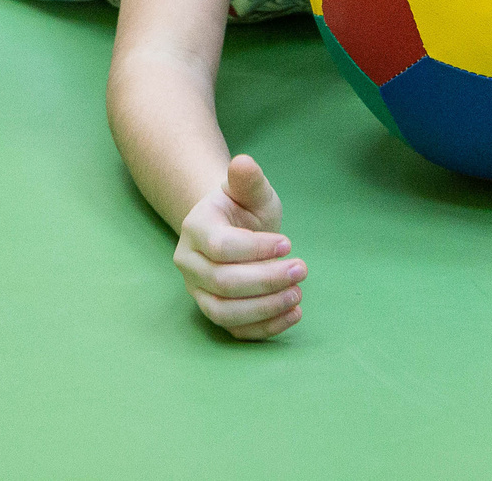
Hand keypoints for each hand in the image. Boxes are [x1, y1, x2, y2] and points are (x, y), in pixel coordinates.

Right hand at [174, 154, 305, 338]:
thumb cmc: (243, 208)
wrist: (231, 229)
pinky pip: (234, 330)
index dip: (256, 249)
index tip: (288, 244)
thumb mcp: (251, 191)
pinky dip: (265, 328)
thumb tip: (243, 162)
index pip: (220, 246)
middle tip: (302, 269)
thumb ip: (249, 180)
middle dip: (267, 280)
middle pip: (223, 283)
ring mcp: (197, 291)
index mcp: (196, 228)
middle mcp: (189, 263)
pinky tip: (294, 313)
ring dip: (265, 308)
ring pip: (224, 312)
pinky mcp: (213, 311)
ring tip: (298, 294)